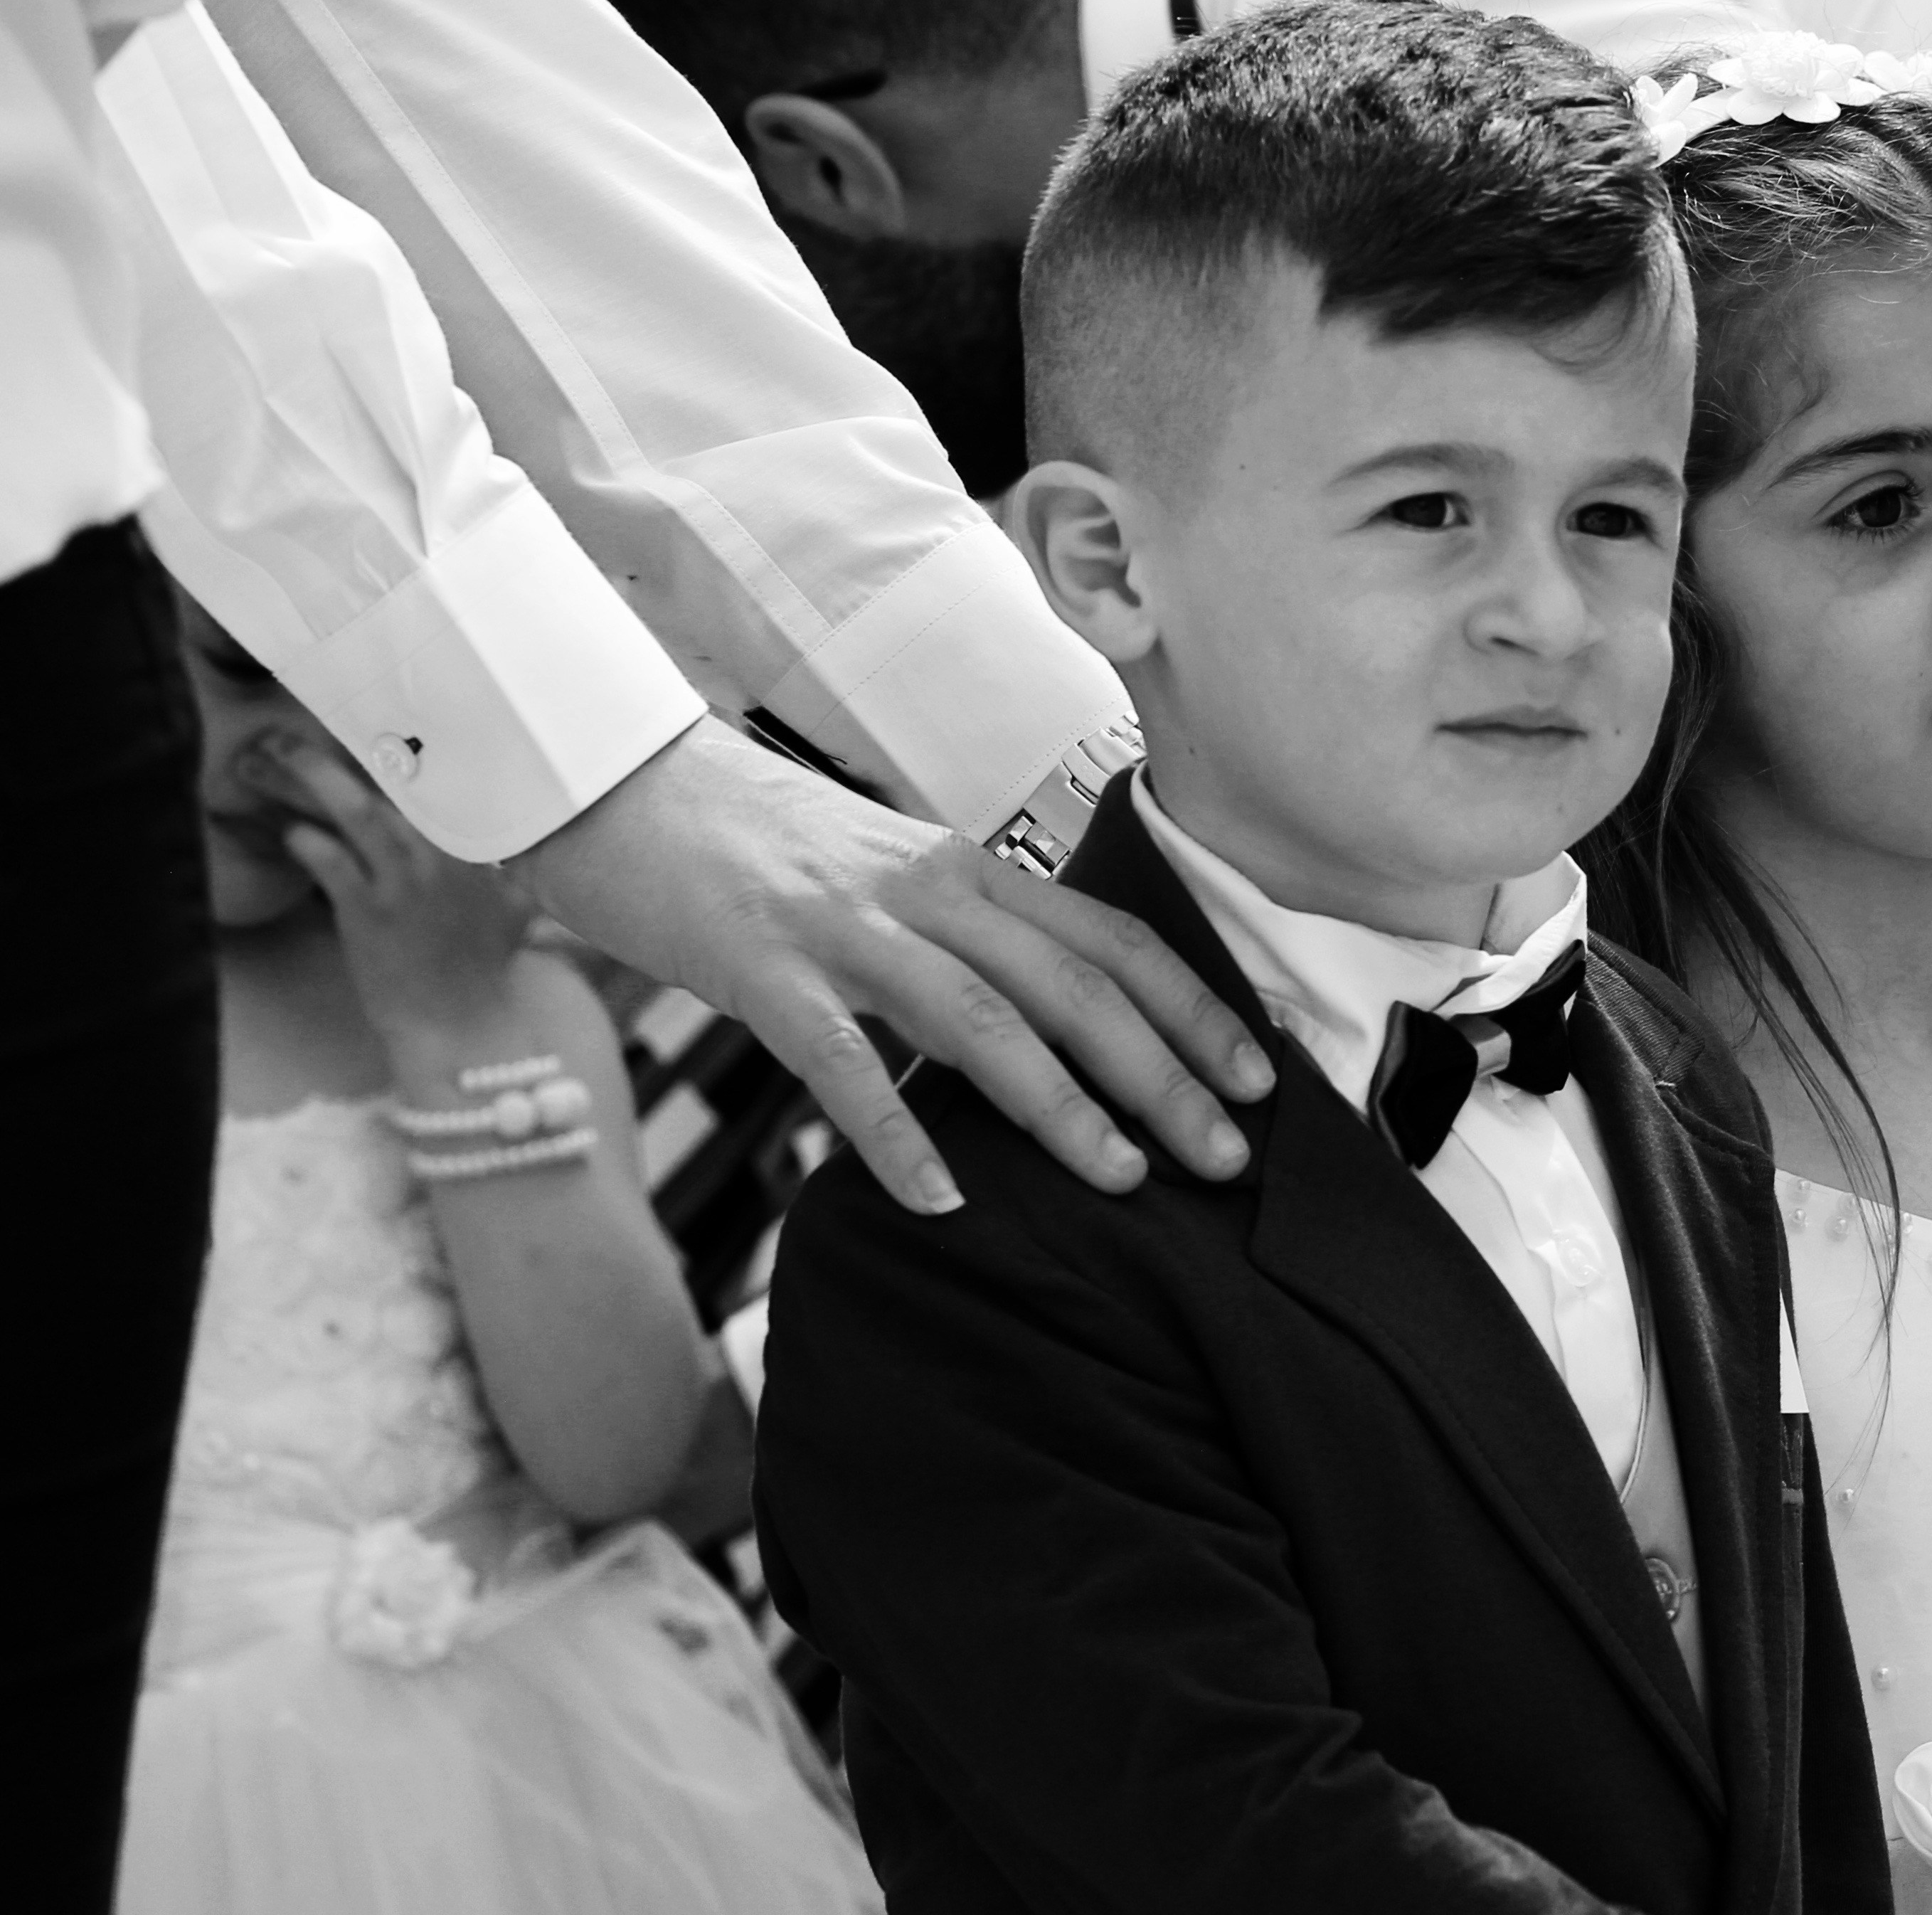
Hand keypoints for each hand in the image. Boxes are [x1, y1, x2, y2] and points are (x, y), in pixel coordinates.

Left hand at [239, 730, 534, 1039]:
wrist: (461, 1022)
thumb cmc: (485, 966)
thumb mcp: (514, 905)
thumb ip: (510, 864)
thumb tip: (510, 837)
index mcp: (473, 843)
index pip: (430, 777)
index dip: (389, 746)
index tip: (355, 728)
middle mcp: (440, 851)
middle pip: (379, 781)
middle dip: (328, 753)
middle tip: (282, 737)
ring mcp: (403, 877)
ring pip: (350, 809)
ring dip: (301, 781)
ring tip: (260, 764)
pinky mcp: (366, 908)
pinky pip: (326, 857)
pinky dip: (303, 840)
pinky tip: (288, 832)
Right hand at [508, 719, 1273, 1213]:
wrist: (621, 782)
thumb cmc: (762, 846)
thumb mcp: (889, 880)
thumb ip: (965, 944)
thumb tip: (1044, 1033)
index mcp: (971, 869)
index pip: (1113, 942)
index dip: (1194, 1011)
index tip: (1260, 1079)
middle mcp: (929, 890)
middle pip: (1073, 989)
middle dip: (1162, 1076)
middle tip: (1224, 1159)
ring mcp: (848, 928)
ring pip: (983, 1021)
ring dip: (1060, 1105)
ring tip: (1121, 1180)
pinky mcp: (765, 967)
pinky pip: (844, 1062)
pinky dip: (898, 1134)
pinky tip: (942, 1199)